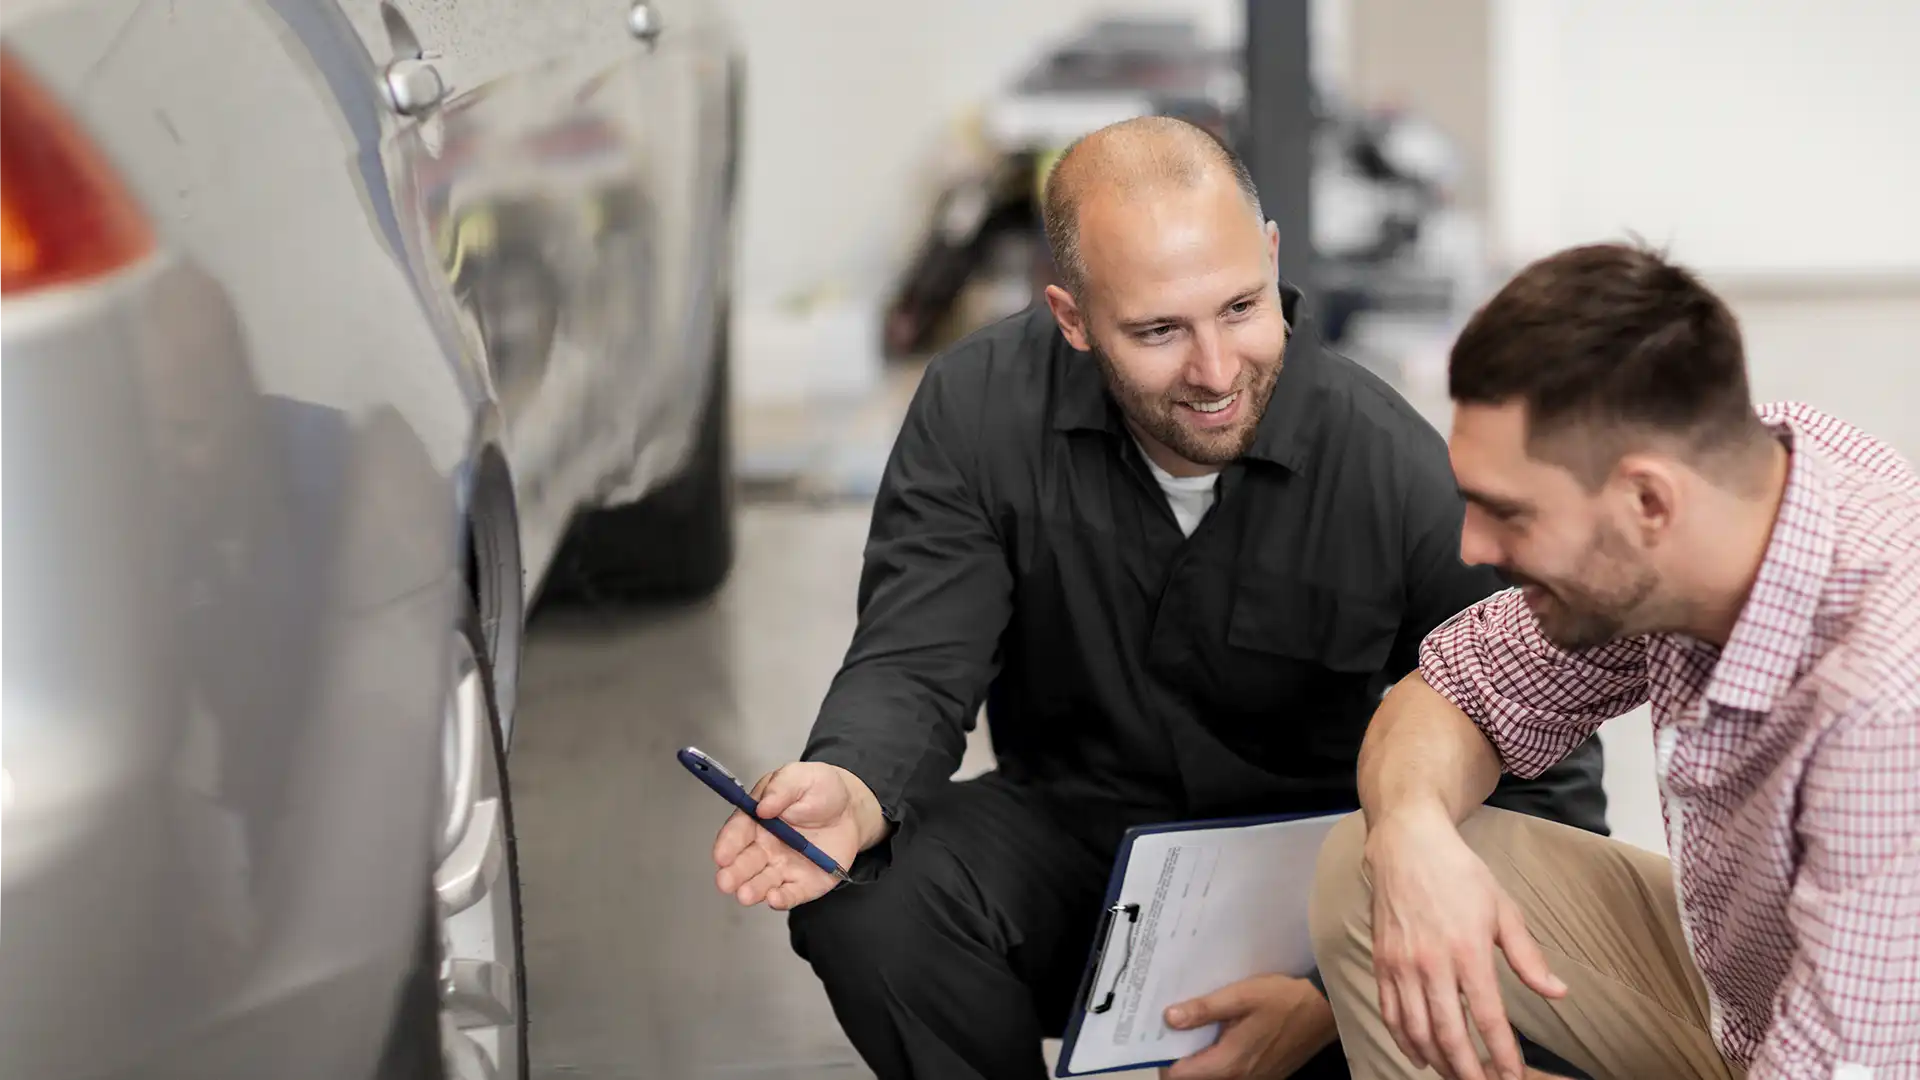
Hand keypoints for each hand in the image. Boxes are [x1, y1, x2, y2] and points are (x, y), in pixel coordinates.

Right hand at [710, 762, 884, 910]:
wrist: (851, 809)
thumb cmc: (821, 789)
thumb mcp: (800, 777)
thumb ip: (782, 787)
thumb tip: (763, 805)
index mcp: (756, 820)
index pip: (736, 834)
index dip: (727, 845)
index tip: (722, 855)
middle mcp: (764, 848)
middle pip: (744, 863)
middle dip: (733, 873)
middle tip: (726, 881)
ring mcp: (783, 867)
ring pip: (763, 882)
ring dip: (752, 889)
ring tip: (745, 894)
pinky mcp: (803, 883)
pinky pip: (791, 893)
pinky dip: (782, 898)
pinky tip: (774, 898)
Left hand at [1155, 974, 1336, 1079]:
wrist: (1325, 1009)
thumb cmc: (1283, 1000)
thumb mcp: (1240, 996)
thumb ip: (1204, 1009)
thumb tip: (1169, 1018)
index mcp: (1229, 1063)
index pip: (1179, 1076)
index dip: (1163, 1058)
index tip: (1155, 1036)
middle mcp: (1239, 1079)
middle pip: (1195, 1079)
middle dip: (1179, 1056)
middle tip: (1172, 1026)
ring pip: (1213, 1077)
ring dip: (1200, 1057)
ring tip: (1192, 1027)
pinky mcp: (1265, 1075)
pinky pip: (1231, 1073)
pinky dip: (1219, 1058)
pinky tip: (1220, 1033)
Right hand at [1364, 806, 1566, 1079]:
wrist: (1406, 845)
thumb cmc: (1459, 874)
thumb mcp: (1503, 909)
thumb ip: (1528, 957)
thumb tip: (1557, 992)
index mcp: (1468, 951)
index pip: (1488, 1017)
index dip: (1502, 1054)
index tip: (1513, 1076)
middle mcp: (1431, 963)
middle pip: (1448, 1033)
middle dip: (1468, 1070)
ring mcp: (1401, 964)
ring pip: (1416, 1030)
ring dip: (1437, 1060)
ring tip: (1455, 1075)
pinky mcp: (1381, 962)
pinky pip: (1390, 1013)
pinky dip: (1404, 1040)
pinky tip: (1420, 1055)